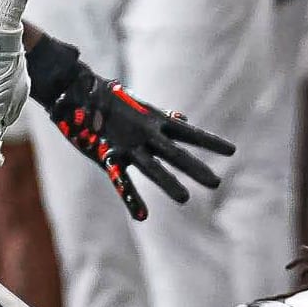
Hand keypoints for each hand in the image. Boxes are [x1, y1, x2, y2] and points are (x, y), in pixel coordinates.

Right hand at [27, 38, 236, 220]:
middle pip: (177, 153)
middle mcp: (146, 133)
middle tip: (217, 183)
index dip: (211, 141)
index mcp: (155, 120)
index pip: (190, 133)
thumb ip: (163, 118)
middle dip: (196, 168)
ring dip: (168, 182)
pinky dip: (131, 198)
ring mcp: (128, 144)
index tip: (232, 151)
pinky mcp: (107, 154)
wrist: (75, 90)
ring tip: (184, 199)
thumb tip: (183, 119)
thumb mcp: (141, 108)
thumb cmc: (110, 99)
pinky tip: (142, 216)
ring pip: (151, 166)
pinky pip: (121, 180)